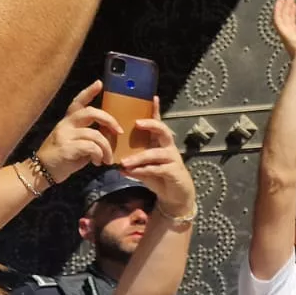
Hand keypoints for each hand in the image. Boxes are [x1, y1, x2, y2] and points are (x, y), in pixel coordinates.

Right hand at [35, 81, 122, 180]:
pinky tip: (97, 162)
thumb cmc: (63, 158)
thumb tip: (109, 134)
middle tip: (118, 131)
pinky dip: (99, 155)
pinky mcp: (66, 148)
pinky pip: (91, 147)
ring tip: (107, 159)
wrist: (42, 172)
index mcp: (68, 121)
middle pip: (90, 113)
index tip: (100, 83)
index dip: (89, 92)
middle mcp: (65, 125)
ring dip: (107, 148)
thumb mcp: (77, 143)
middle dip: (109, 120)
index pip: (78, 102)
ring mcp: (65, 135)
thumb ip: (90, 135)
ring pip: (95, 134)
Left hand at [118, 98, 195, 217]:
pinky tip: (131, 172)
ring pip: (155, 153)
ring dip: (138, 158)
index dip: (156, 111)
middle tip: (137, 124)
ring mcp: (172, 159)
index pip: (158, 124)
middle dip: (151, 125)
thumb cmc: (160, 178)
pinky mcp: (173, 172)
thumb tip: (119, 164)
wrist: (176, 196)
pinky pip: (156, 169)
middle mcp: (168, 148)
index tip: (152, 98)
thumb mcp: (144, 168)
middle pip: (163, 131)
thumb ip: (133, 164)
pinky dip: (142, 171)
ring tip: (124, 162)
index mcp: (160, 143)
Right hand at [272, 0, 295, 60]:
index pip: (292, 23)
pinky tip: (280, 2)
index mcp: (295, 38)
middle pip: (286, 18)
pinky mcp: (283, 32)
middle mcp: (288, 36)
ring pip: (281, 17)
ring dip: (282, 6)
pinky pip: (278, 19)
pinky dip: (278, 10)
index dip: (292, 13)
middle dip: (287, 7)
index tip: (294, 4)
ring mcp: (285, 34)